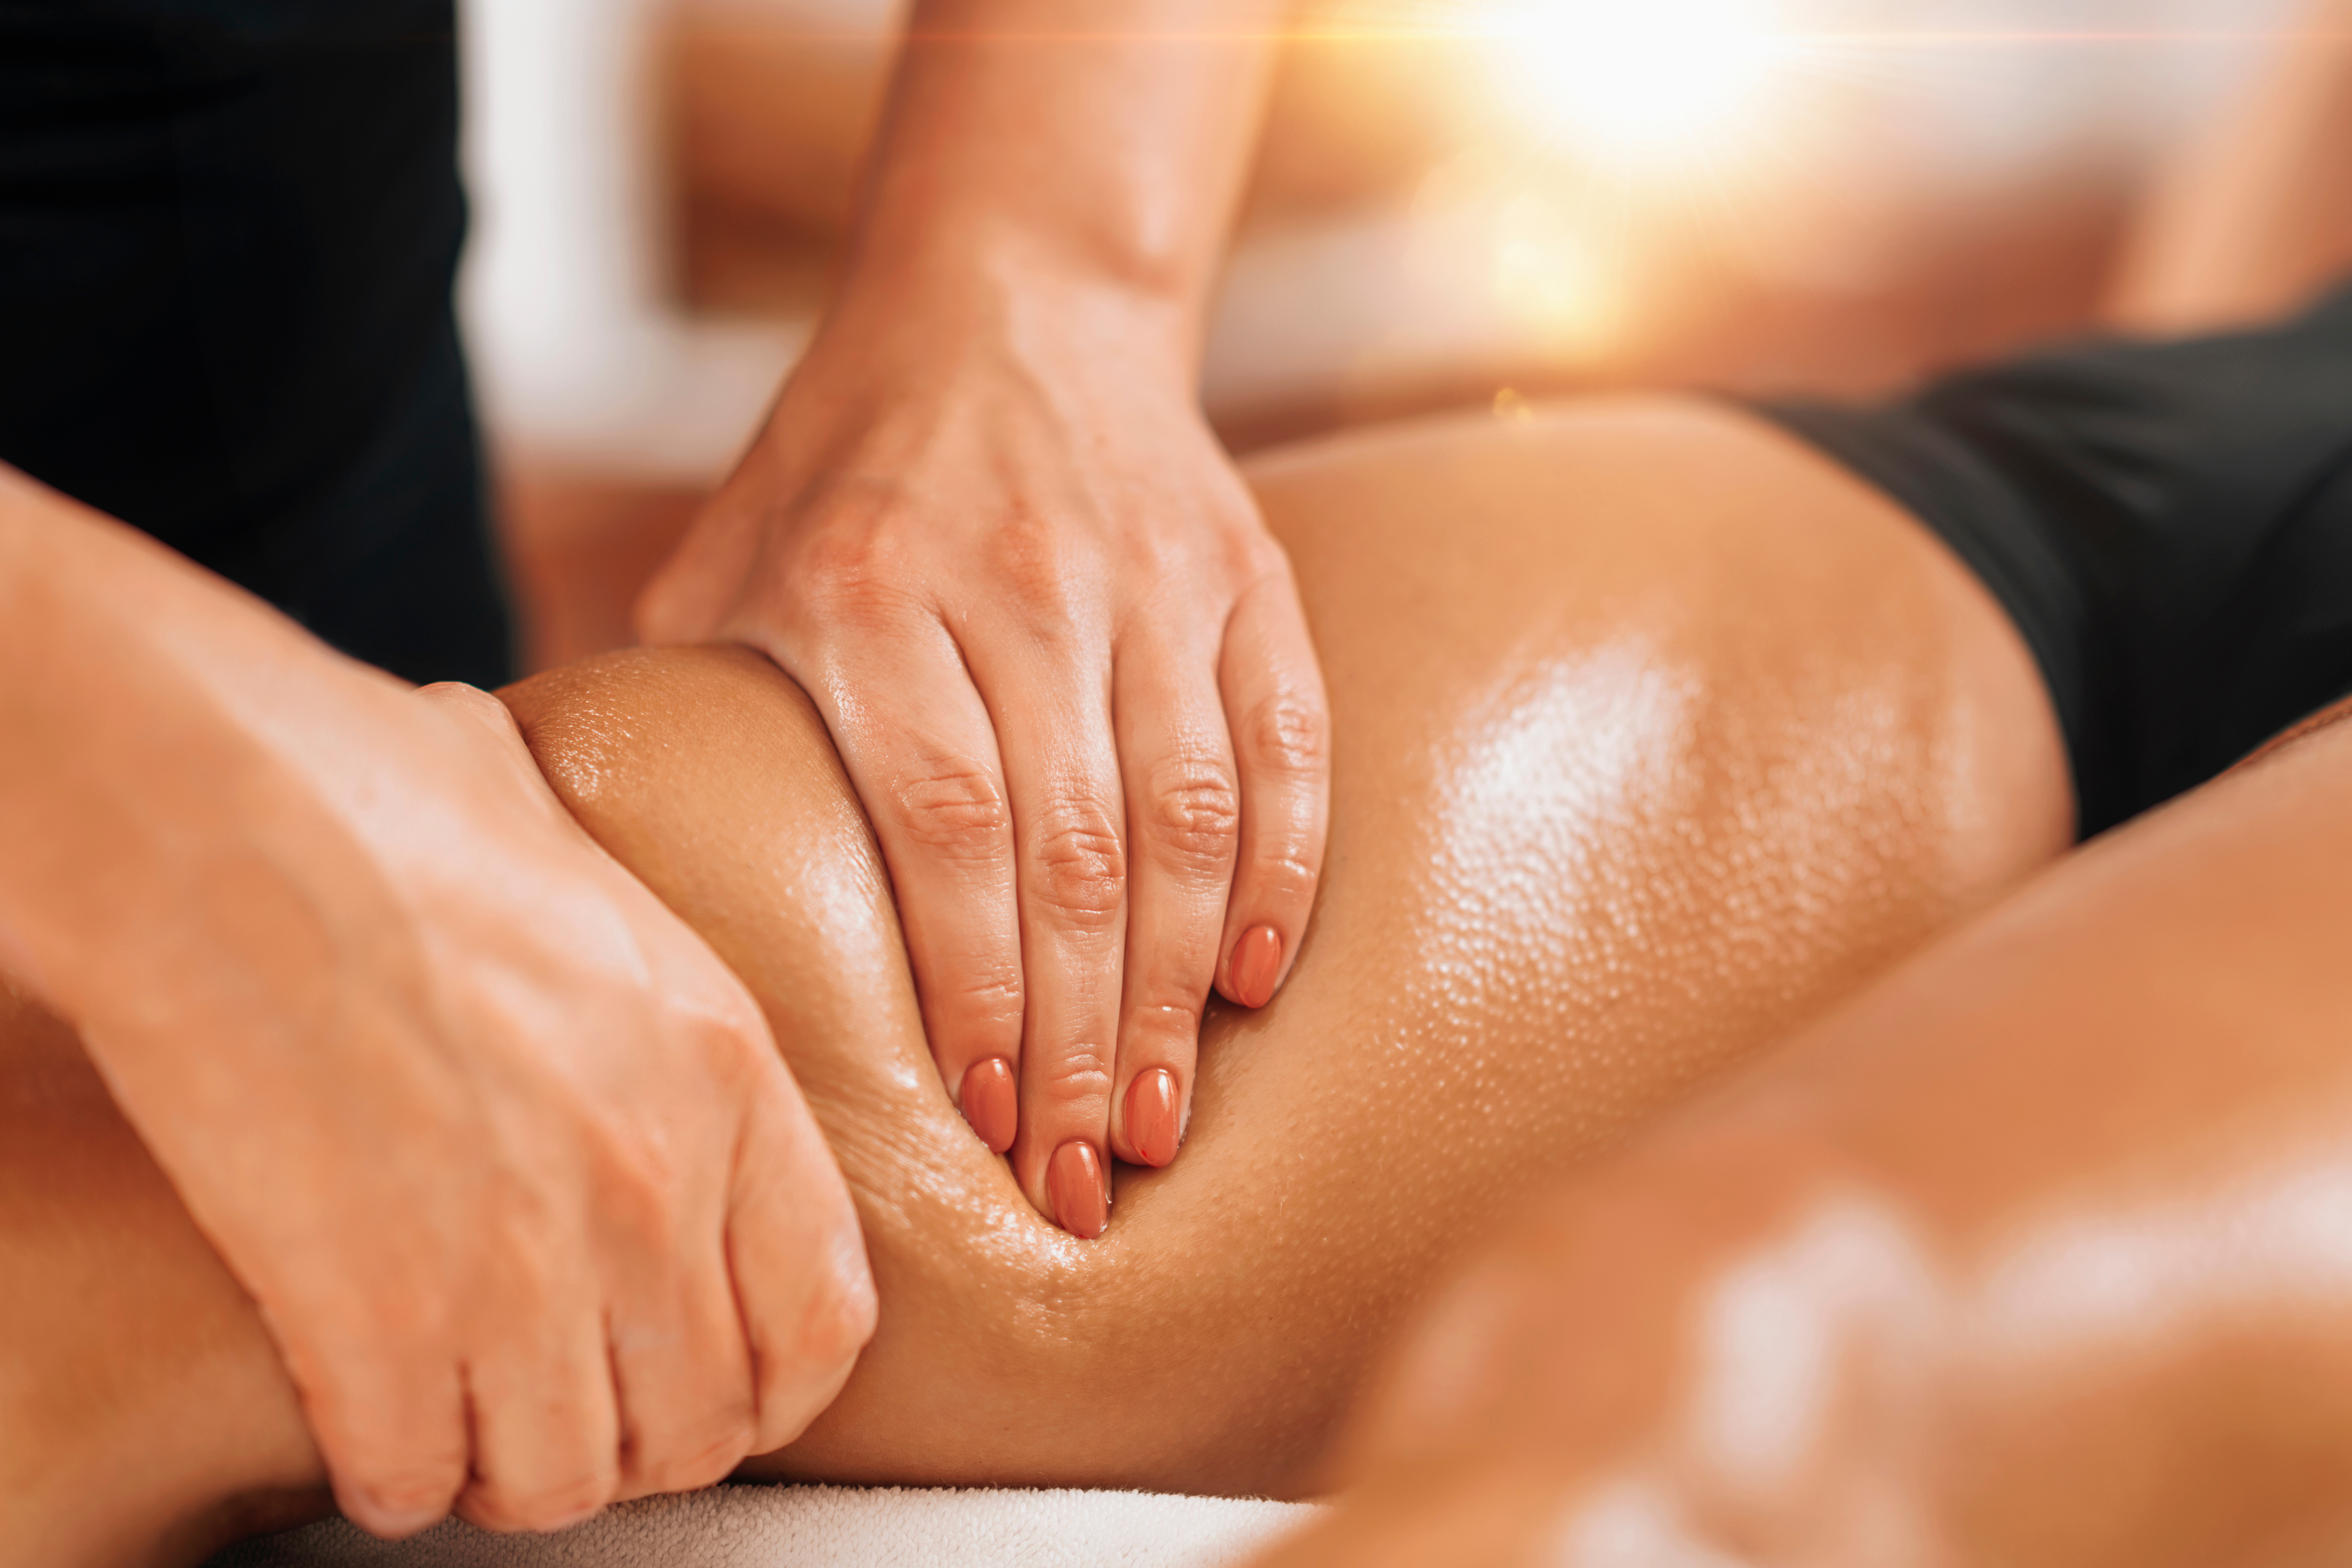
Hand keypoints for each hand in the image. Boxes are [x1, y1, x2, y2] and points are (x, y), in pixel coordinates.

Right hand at [0, 487, 875, 1538]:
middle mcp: (654, 1187)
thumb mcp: (584, 867)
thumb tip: (593, 931)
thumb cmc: (388, 804)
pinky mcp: (377, 1314)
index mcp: (727, 1078)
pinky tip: (369, 1429)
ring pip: (563, 1479)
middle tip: (571, 1416)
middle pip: (696, 1426)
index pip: (821, 1321)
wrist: (222, 817)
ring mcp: (522, 1265)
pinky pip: (411, 1475)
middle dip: (636, 1446)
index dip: (771, 1388)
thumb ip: (626, 955)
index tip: (714, 1391)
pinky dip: (390, 1474)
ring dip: (515, 1476)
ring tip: (470, 1437)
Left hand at [637, 276, 1330, 1233]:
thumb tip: (593, 885)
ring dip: (1177, 982)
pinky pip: (1285, 738)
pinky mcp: (1241, 571)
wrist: (1010, 301)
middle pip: (1071, 848)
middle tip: (1074, 1178)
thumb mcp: (724, 559)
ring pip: (1187, 813)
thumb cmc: (847, 467)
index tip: (976, 1118)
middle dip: (1074, 1034)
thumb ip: (678, 711)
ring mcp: (1148, 576)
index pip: (942, 821)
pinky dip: (1282, 864)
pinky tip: (1258, 978)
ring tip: (1155, 1117)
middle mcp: (1022, 583)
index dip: (972, 982)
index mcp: (873, 588)